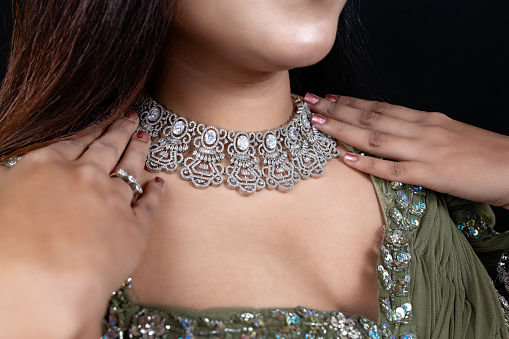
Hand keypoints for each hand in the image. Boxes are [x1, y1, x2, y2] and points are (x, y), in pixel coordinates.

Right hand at [0, 112, 163, 337]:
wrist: (42, 285)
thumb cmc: (8, 250)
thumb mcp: (0, 201)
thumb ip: (12, 180)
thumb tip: (13, 173)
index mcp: (46, 167)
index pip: (73, 142)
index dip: (90, 130)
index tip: (102, 121)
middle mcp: (84, 176)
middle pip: (106, 147)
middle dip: (119, 130)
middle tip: (130, 118)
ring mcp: (113, 199)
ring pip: (130, 168)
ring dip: (139, 151)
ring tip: (145, 137)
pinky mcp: (135, 226)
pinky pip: (150, 203)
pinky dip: (156, 192)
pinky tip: (158, 184)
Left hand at [303, 93, 508, 208]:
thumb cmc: (482, 152)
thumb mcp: (448, 133)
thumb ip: (419, 132)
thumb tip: (393, 132)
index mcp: (425, 119)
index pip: (380, 107)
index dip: (351, 102)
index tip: (329, 97)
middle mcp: (420, 129)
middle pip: (371, 117)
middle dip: (338, 110)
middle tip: (311, 103)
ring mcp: (424, 150)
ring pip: (376, 137)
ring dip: (344, 129)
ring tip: (319, 123)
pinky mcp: (431, 173)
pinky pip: (393, 169)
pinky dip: (368, 163)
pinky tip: (347, 159)